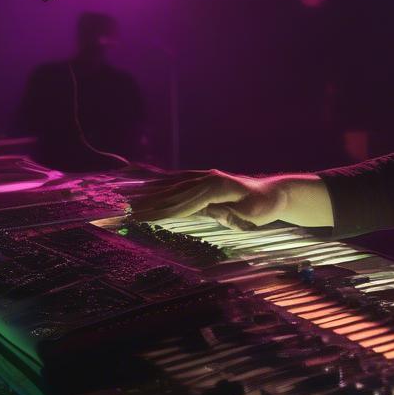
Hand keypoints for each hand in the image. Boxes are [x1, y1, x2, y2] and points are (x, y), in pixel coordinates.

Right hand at [126, 169, 286, 227]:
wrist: (272, 193)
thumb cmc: (262, 208)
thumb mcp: (252, 216)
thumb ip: (233, 215)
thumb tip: (218, 213)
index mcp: (216, 187)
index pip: (183, 203)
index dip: (161, 212)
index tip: (140, 219)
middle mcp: (206, 178)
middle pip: (170, 192)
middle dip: (145, 202)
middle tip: (121, 211)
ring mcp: (203, 175)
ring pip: (169, 183)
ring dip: (145, 190)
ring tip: (122, 195)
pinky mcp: (201, 178)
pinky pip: (174, 178)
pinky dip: (155, 179)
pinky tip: (138, 177)